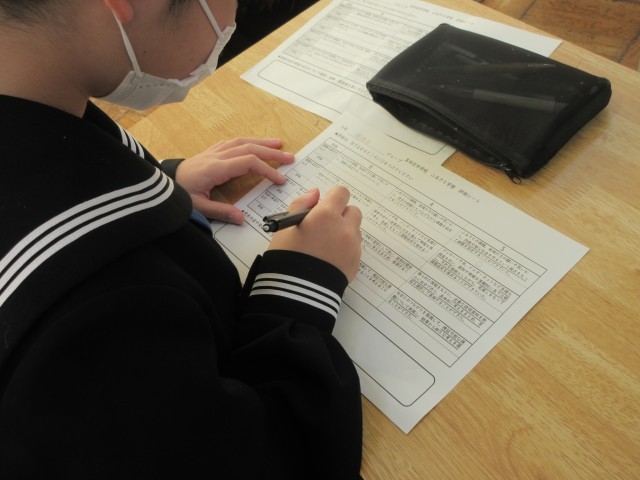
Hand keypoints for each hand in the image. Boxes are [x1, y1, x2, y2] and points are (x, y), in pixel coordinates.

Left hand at [174, 137, 294, 222]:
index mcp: (215, 168)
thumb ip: (221, 211)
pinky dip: (247, 141)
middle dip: (271, 152)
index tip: (279, 180)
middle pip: (249, 148)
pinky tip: (254, 143)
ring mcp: (213, 152)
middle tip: (289, 157)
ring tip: (278, 143)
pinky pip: (232, 142)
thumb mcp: (198, 207)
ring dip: (262, 142)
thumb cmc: (178, 193)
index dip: (266, 170)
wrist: (162, 182)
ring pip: (242, 142)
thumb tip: (241, 218)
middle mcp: (216, 156)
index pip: (248, 163)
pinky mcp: (210, 152)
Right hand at [268, 186, 362, 281]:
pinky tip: (329, 260)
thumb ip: (300, 205)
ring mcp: (353, 247)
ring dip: (344, 232)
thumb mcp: (285, 227)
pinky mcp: (356, 264)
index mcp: (326, 215)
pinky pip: (354, 249)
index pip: (341, 193)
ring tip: (324, 246)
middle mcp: (344, 228)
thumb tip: (315, 193)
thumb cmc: (286, 256)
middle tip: (323, 227)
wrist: (296, 292)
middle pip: (352, 211)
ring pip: (354, 231)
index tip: (323, 207)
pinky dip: (345, 250)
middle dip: (341, 215)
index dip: (333, 198)